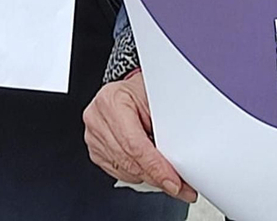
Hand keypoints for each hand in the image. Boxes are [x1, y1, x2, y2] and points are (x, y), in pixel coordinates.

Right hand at [84, 73, 197, 201]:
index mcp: (111, 101)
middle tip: (181, 186)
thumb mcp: (157, 100)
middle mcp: (97, 119)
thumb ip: (167, 126)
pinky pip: (120, 173)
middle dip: (157, 177)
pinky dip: (139, 175)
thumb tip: (183, 157)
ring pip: (125, 170)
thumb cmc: (142, 92)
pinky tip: (150, 169)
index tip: (173, 181)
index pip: (134, 144)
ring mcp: (93, 136)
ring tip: (169, 177)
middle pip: (129, 161)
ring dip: (150, 178)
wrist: (129, 91)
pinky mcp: (96, 151)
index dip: (155, 166)